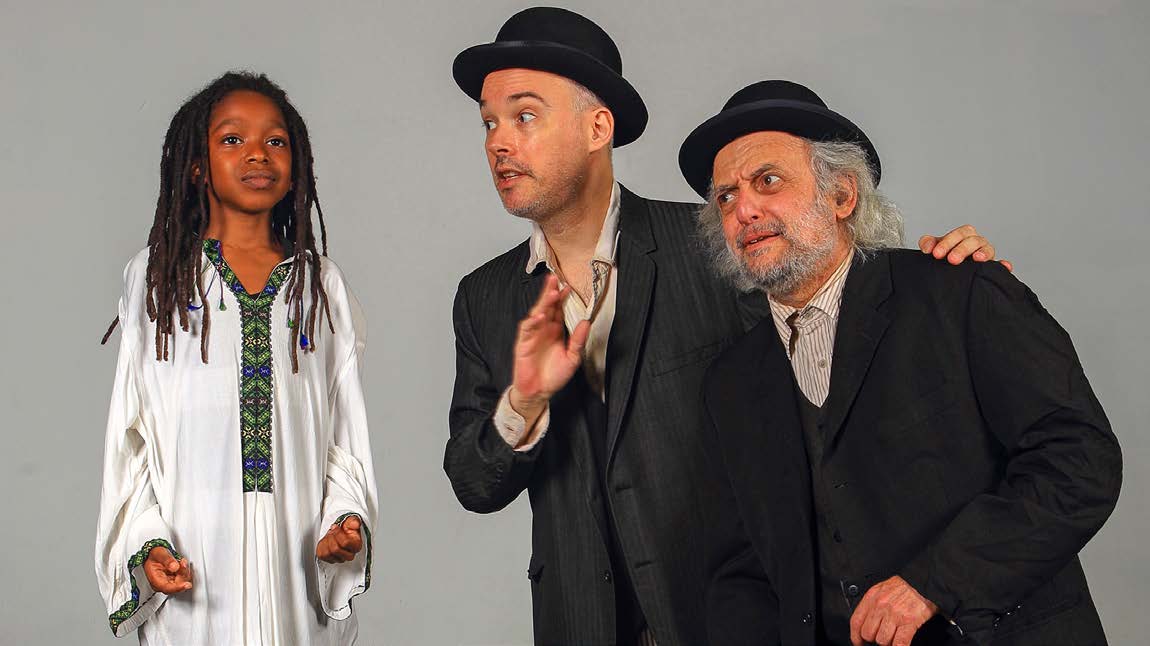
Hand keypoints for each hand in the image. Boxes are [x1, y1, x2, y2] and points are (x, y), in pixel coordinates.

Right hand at [143, 546, 192, 594]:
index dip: (178, 587)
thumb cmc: (154, 555)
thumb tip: (175, 567)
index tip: (187, 584)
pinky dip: (186, 571)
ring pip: (182, 582)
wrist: (155, 555)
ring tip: (182, 561)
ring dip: (185, 571)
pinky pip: (184, 578)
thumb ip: (167, 560)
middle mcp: (162, 584)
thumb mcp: (159, 554)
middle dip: (183, 574)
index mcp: (155, 581)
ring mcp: (169, 583)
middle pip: (177, 585)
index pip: (167, 588)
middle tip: (183, 563)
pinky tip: (183, 564)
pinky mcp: (175, 581)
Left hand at [316, 515, 363, 563]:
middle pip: (335, 549)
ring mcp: (339, 559)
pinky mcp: (330, 560)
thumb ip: (354, 521)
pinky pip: (322, 555)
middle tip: (332, 531)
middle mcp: (349, 555)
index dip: (338, 533)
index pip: (345, 543)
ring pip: (327, 553)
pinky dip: (321, 546)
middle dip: (331, 538)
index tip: (336, 527)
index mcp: (356, 546)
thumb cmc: (347, 529)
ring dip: (326, 542)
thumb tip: (355, 524)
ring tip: (329, 536)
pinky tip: (326, 541)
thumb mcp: (351, 521)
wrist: (340, 532)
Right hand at [509, 274, 589, 425]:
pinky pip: (527, 330)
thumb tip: (586, 323)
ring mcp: (533, 335)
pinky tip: (539, 317)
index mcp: (555, 331)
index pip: (558, 310)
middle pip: (546, 307)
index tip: (568, 287)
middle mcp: (544, 330)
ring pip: (537, 314)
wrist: (539, 392)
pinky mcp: (523, 344)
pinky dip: (532, 322)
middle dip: (550, 293)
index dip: (562, 298)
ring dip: (543, 303)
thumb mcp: (572, 358)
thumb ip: (578, 340)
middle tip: (554, 280)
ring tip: (551, 293)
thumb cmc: (554, 376)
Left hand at [849, 575, 937, 645]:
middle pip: (868, 634)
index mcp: (872, 597)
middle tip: (882, 635)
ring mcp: (895, 614)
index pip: (856, 621)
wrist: (923, 581)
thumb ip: (872, 604)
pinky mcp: (909, 622)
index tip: (858, 642)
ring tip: (894, 636)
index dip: (855, 636)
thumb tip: (866, 622)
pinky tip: (900, 645)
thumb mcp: (882, 589)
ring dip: (888, 642)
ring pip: (882, 640)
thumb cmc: (903, 586)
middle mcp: (881, 606)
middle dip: (874, 638)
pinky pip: (899, 643)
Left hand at [919, 224, 1012, 271]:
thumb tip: (927, 247)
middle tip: (952, 260)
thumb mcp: (935, 249)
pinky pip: (1001, 265)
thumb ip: (929, 244)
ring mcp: (986, 254)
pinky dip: (1003, 265)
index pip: (959, 234)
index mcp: (964, 236)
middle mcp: (976, 242)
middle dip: (962, 249)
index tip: (936, 254)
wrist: (949, 273)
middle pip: (973, 240)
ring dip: (983, 253)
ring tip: (977, 259)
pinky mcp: (992, 268)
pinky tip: (1005, 267)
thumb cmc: (944, 256)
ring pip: (988, 249)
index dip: (948, 242)